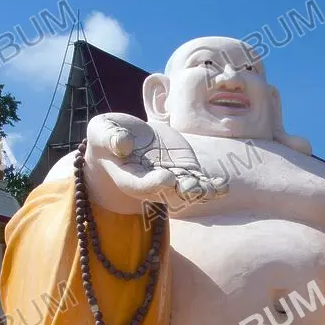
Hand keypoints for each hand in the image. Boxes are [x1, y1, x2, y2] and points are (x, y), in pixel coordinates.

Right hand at [86, 114, 226, 203]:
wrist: (125, 141)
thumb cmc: (108, 137)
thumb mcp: (102, 131)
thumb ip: (110, 137)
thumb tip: (124, 143)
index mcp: (130, 177)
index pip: (141, 186)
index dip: (154, 184)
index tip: (167, 177)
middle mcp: (152, 183)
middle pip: (168, 192)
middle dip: (182, 191)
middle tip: (193, 187)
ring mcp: (171, 179)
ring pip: (187, 190)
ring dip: (201, 191)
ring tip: (212, 189)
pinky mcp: (185, 171)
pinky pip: (200, 181)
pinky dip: (211, 186)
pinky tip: (222, 186)